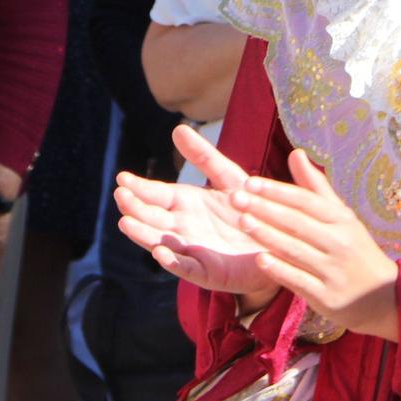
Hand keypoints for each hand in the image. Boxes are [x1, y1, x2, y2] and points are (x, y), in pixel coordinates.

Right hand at [113, 124, 276, 303]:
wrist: (280, 243)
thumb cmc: (251, 209)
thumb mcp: (229, 177)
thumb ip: (204, 156)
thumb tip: (177, 128)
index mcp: (186, 203)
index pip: (155, 194)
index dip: (139, 187)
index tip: (122, 178)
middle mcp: (183, 227)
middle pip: (152, 218)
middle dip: (135, 208)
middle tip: (120, 196)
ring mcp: (193, 251)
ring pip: (162, 243)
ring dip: (143, 234)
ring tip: (126, 223)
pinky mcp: (209, 272)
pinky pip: (188, 268)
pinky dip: (173, 262)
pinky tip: (160, 253)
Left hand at [230, 149, 398, 339]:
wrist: (386, 297)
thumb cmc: (355, 248)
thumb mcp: (341, 216)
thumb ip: (315, 186)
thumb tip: (296, 153)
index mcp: (341, 219)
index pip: (305, 201)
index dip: (277, 190)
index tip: (249, 182)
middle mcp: (339, 242)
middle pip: (297, 222)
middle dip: (264, 209)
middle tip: (235, 198)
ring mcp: (333, 270)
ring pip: (295, 250)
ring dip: (267, 235)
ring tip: (242, 222)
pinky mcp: (327, 297)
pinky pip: (300, 280)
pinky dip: (280, 270)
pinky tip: (260, 259)